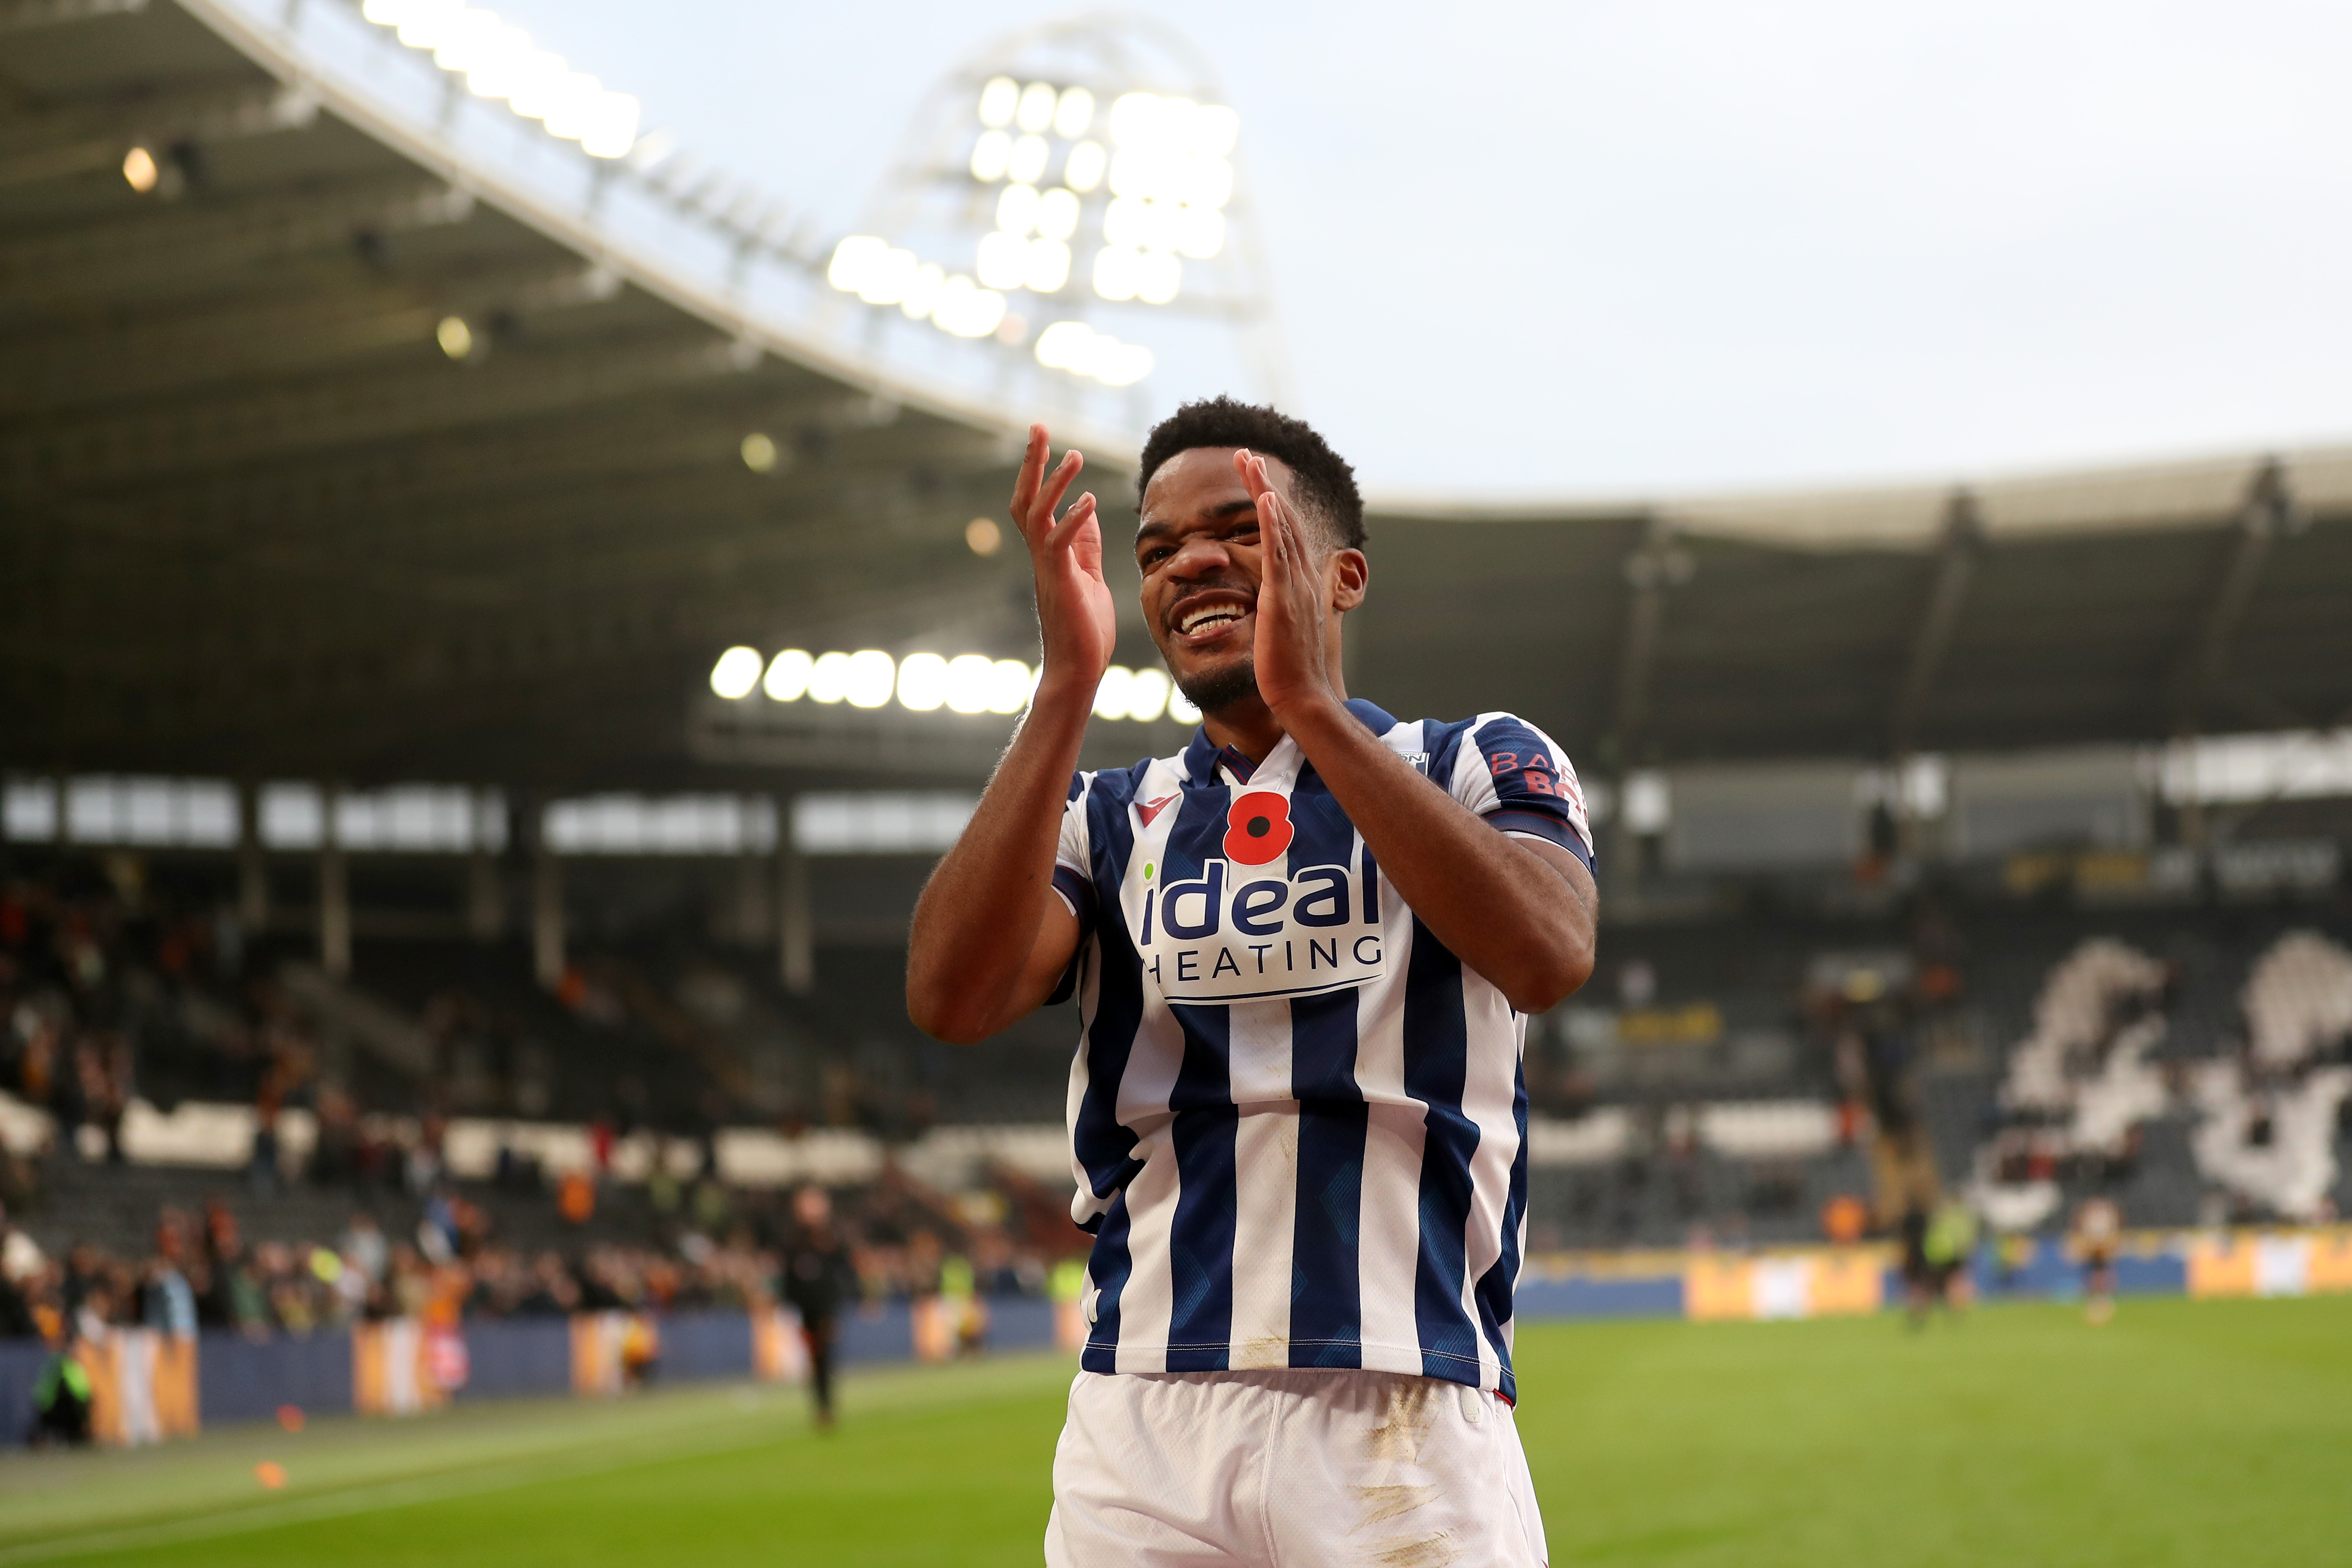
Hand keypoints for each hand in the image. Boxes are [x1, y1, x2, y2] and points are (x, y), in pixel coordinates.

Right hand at [1010, 424, 1116, 688]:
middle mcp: (1041, 555)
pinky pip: (1060, 544)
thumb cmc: (1084, 628)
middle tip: (1038, 426)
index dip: (1039, 471)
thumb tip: (1085, 509)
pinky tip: (1089, 500)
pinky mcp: (1061, 581)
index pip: (1036, 503)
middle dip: (1032, 462)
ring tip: (1074, 455)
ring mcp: (1048, 568)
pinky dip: (1073, 519)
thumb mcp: (1089, 575)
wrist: (1078, 669)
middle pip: (1025, 499)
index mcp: (1048, 552)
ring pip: (1037, 515)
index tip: (1046, 439)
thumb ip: (1085, 543)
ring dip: (1054, 483)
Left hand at [1236, 449, 1341, 720]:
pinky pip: (1277, 552)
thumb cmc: (1288, 670)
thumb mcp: (1283, 629)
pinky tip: (1263, 496)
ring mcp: (1294, 585)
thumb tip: (1270, 603)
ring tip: (1247, 460)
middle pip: (1281, 519)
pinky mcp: (1282, 597)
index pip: (1283, 532)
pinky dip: (1271, 522)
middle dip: (1262, 483)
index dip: (1269, 502)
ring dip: (1262, 489)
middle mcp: (1302, 576)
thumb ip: (1279, 609)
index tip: (1254, 478)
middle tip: (1245, 454)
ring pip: (1279, 526)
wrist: (1302, 696)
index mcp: (1300, 583)